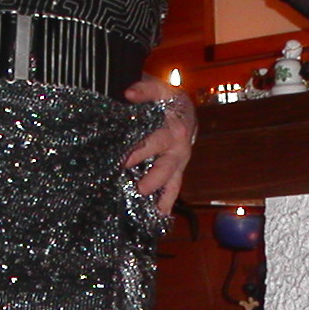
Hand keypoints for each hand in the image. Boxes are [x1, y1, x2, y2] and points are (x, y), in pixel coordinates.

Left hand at [121, 77, 195, 215]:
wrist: (183, 111)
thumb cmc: (166, 101)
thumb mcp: (159, 90)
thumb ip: (145, 89)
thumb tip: (129, 93)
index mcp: (174, 131)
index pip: (155, 142)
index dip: (141, 151)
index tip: (125, 161)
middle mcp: (178, 151)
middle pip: (165, 168)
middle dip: (152, 179)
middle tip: (139, 188)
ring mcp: (178, 165)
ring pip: (172, 185)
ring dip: (162, 199)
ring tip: (153, 214)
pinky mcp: (175, 175)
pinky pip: (171, 192)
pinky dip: (165, 206)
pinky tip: (157, 220)